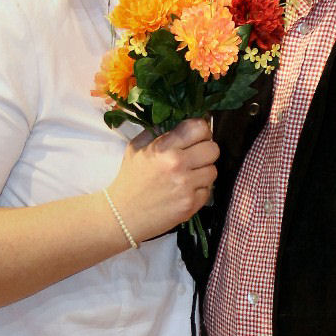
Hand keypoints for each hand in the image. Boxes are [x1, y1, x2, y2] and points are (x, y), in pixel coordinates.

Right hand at [112, 118, 219, 242]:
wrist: (122, 215)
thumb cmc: (130, 179)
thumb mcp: (137, 148)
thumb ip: (158, 131)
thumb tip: (182, 120)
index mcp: (163, 147)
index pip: (199, 128)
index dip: (201, 131)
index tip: (196, 137)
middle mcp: (177, 164)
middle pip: (213, 149)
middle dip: (206, 152)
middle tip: (195, 157)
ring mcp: (186, 186)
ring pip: (213, 171)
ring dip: (203, 172)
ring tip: (188, 176)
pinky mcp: (191, 204)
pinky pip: (208, 190)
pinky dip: (199, 190)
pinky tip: (184, 191)